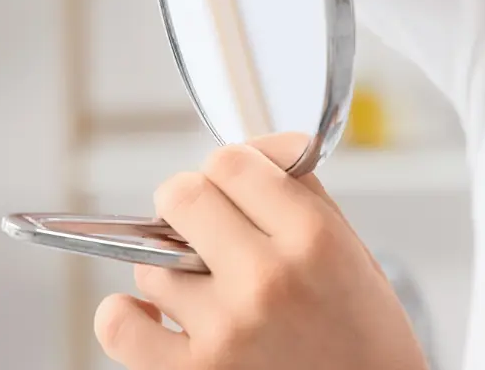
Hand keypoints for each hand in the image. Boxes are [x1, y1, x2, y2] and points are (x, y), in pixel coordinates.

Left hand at [93, 137, 427, 369]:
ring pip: (151, 261)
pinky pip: (119, 326)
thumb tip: (258, 150)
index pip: (231, 161)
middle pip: (180, 195)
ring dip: (172, 269)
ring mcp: (225, 328)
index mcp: (313, 238)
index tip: (236, 186)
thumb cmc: (365, 334)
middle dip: (189, 205)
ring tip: (209, 291)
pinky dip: (125, 316)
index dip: (230, 169)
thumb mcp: (352, 250)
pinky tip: (153, 316)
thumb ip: (302, 195)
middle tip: (206, 227)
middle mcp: (267, 277)